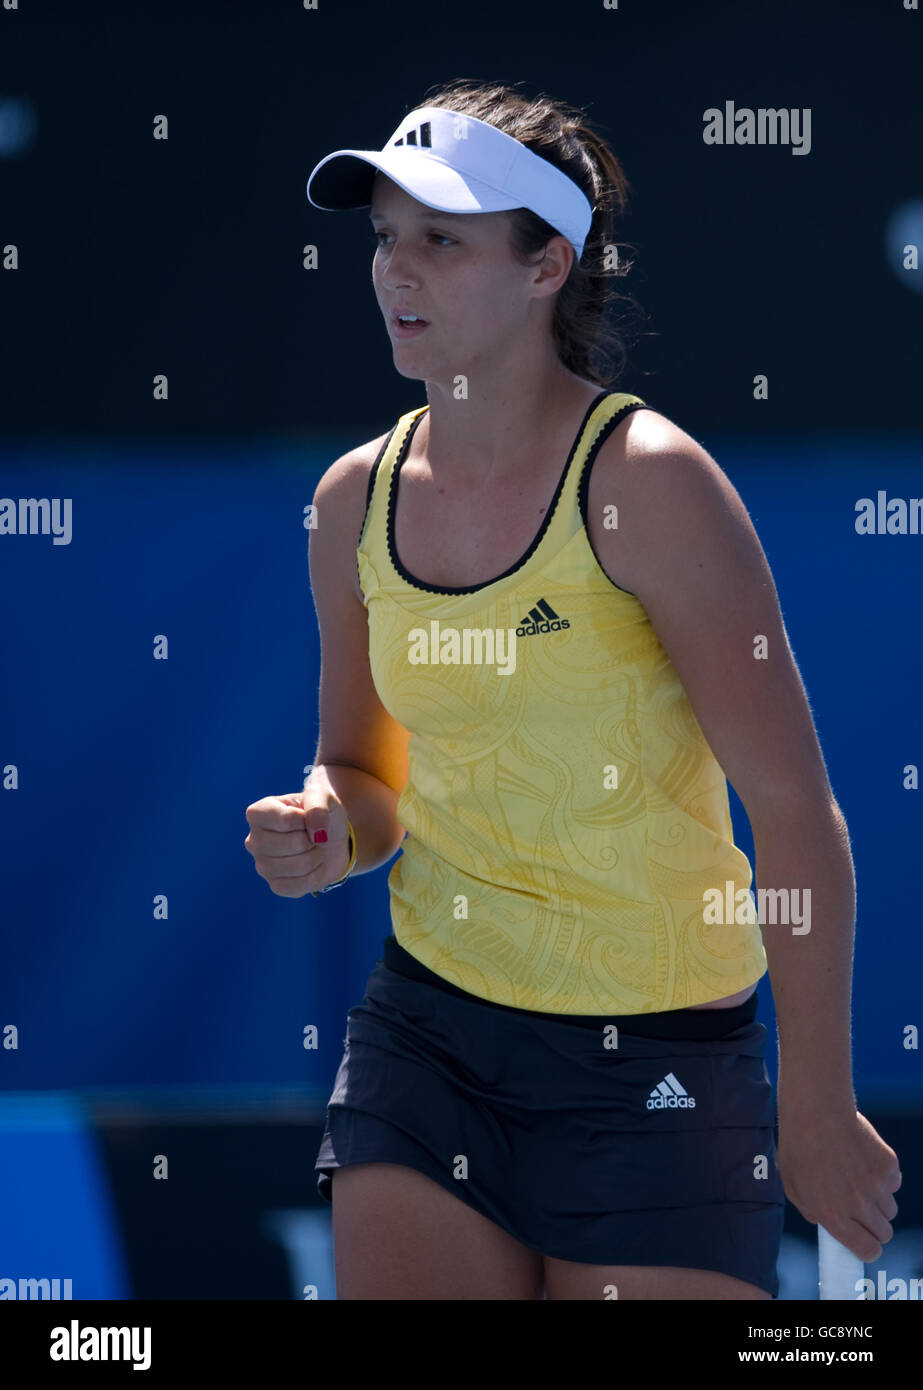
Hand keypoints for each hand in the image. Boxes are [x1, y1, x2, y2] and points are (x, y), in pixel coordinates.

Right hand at [244, 774, 350, 897]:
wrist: (332, 839)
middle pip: (292, 844)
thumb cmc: (321, 813)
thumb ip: (318, 805)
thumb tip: (316, 833)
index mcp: (258, 813)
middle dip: (313, 840)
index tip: (308, 817)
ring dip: (316, 857)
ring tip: (314, 849)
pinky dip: (315, 876)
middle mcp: (254, 839)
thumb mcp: (323, 796)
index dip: (306, 820)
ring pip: (297, 866)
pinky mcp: (275, 885)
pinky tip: (313, 866)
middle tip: (313, 836)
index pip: (286, 820)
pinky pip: (298, 886)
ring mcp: (262, 865)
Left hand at [777, 1104, 900, 1261]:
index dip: (868, 1247)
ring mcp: (876, 1186)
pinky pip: (894, 1182)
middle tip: (860, 1208)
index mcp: (833, 1215)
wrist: (814, 1110)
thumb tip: (828, 1225)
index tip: (863, 1239)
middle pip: (884, 1232)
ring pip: (890, 1208)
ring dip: (879, 1200)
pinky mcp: (888, 1166)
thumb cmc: (798, 1147)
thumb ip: (812, 1212)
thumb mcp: (793, 1186)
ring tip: (856, 1177)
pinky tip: (862, 1158)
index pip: (868, 1250)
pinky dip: (883, 1176)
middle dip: (874, 1225)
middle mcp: (858, 1205)